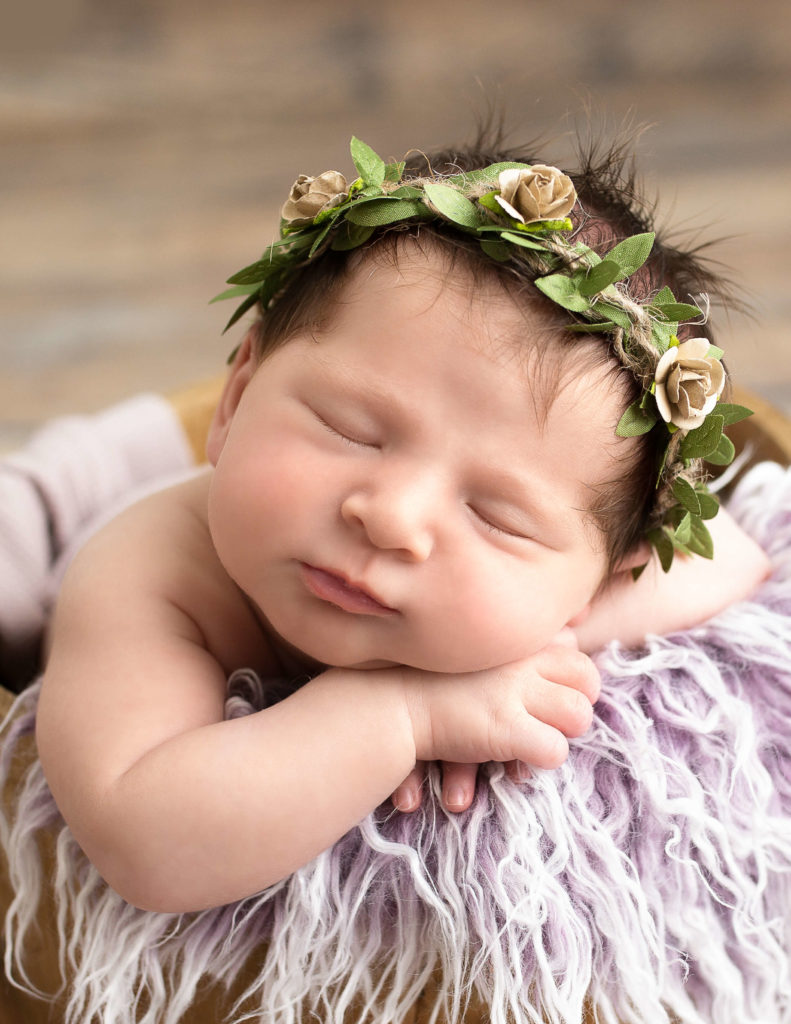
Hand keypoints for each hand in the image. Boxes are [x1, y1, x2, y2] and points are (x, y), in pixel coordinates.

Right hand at [391, 629, 596, 812]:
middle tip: (552, 723)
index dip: (573, 682)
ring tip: (536, 741)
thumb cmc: (427, 678)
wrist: (389, 702)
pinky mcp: (505, 728)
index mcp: (514, 640)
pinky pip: (555, 750)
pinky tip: (517, 760)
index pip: (576, 652)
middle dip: (575, 707)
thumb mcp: (472, 648)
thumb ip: (511, 638)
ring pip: (579, 716)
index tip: (552, 697)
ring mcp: (515, 693)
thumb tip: (570, 624)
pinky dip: (541, 760)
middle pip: (588, 680)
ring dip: (561, 733)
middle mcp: (520, 660)